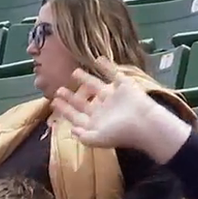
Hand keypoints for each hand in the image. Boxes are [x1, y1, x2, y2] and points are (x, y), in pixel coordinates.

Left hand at [51, 58, 191, 164]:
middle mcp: (103, 110)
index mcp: (95, 123)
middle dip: (71, 97)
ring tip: (74, 72)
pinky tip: (98, 59)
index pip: (76, 116)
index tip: (53, 102)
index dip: (65, 110)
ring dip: (85, 80)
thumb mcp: (97, 139)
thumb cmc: (120, 133)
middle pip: (83, 102)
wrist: (144, 123)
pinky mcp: (124, 86)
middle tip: (58, 90)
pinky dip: (107, 66)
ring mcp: (113, 97)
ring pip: (96, 87)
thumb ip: (83, 136)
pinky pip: (113, 74)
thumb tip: (71, 130)